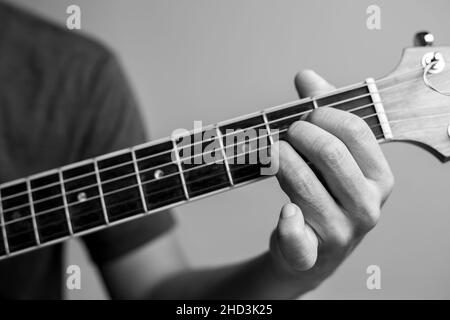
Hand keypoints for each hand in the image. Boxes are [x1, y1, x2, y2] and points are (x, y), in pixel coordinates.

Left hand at [269, 70, 393, 286]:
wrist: (315, 252)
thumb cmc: (326, 195)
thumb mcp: (333, 156)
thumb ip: (322, 113)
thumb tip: (306, 76)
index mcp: (380, 177)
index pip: (354, 131)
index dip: (322, 115)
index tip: (303, 116)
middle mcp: (366, 205)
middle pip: (329, 153)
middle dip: (299, 134)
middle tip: (285, 133)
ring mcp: (341, 231)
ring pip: (302, 182)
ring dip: (279, 159)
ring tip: (271, 152)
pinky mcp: (312, 252)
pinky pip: (297, 236)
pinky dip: (288, 222)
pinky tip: (286, 212)